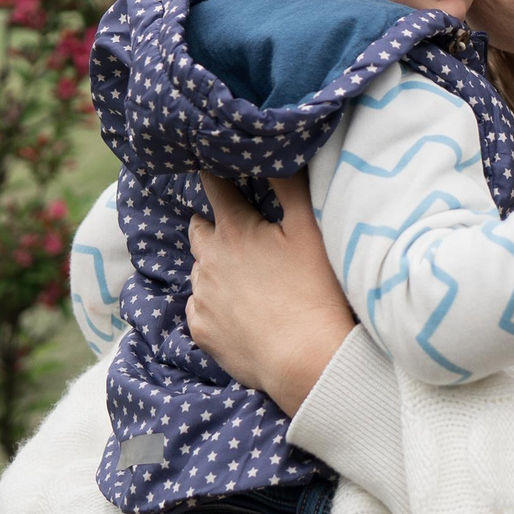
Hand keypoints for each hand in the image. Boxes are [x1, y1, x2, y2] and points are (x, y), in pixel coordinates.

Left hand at [186, 173, 355, 414]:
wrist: (305, 360)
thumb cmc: (314, 290)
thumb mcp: (309, 229)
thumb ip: (290, 185)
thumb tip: (274, 152)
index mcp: (233, 229)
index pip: (213, 186)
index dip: (216, 174)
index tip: (218, 167)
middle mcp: (207, 259)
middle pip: (199, 228)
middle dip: (213, 223)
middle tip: (240, 230)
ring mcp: (201, 297)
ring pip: (199, 269)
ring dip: (215, 265)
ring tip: (246, 277)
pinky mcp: (200, 330)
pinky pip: (200, 306)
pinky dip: (214, 303)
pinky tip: (240, 310)